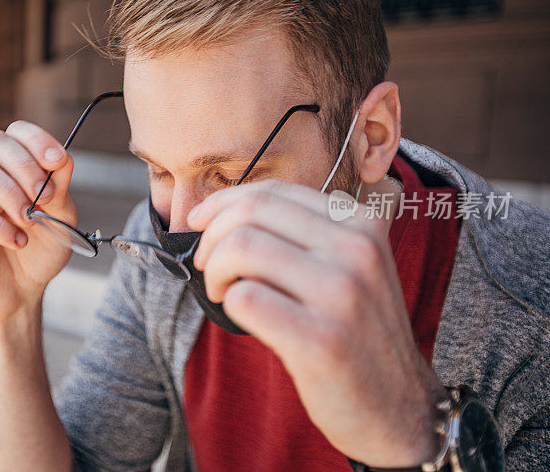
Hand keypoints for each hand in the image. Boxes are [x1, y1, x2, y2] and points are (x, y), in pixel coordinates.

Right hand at [0, 121, 76, 326]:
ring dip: (8, 191)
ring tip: (28, 219)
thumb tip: (63, 158)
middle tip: (43, 195)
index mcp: (9, 168)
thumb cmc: (39, 251)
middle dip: (24, 164)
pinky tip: (17, 240)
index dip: (35, 139)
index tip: (57, 161)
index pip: (14, 133)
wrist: (21, 292)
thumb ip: (60, 188)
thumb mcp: (61, 218)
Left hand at [187, 179, 446, 466]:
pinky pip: (244, 298)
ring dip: (213, 270)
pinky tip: (240, 316)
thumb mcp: (349, 266)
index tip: (199, 223)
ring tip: (221, 291)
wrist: (398, 407)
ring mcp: (343, 294)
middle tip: (206, 265)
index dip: (223, 203)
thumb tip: (219, 211)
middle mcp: (358, 250)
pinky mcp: (322, 340)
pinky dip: (227, 303)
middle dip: (211, 236)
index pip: (272, 191)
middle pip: (251, 212)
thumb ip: (301, 233)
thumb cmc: (356, 332)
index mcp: (362, 223)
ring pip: (241, 248)